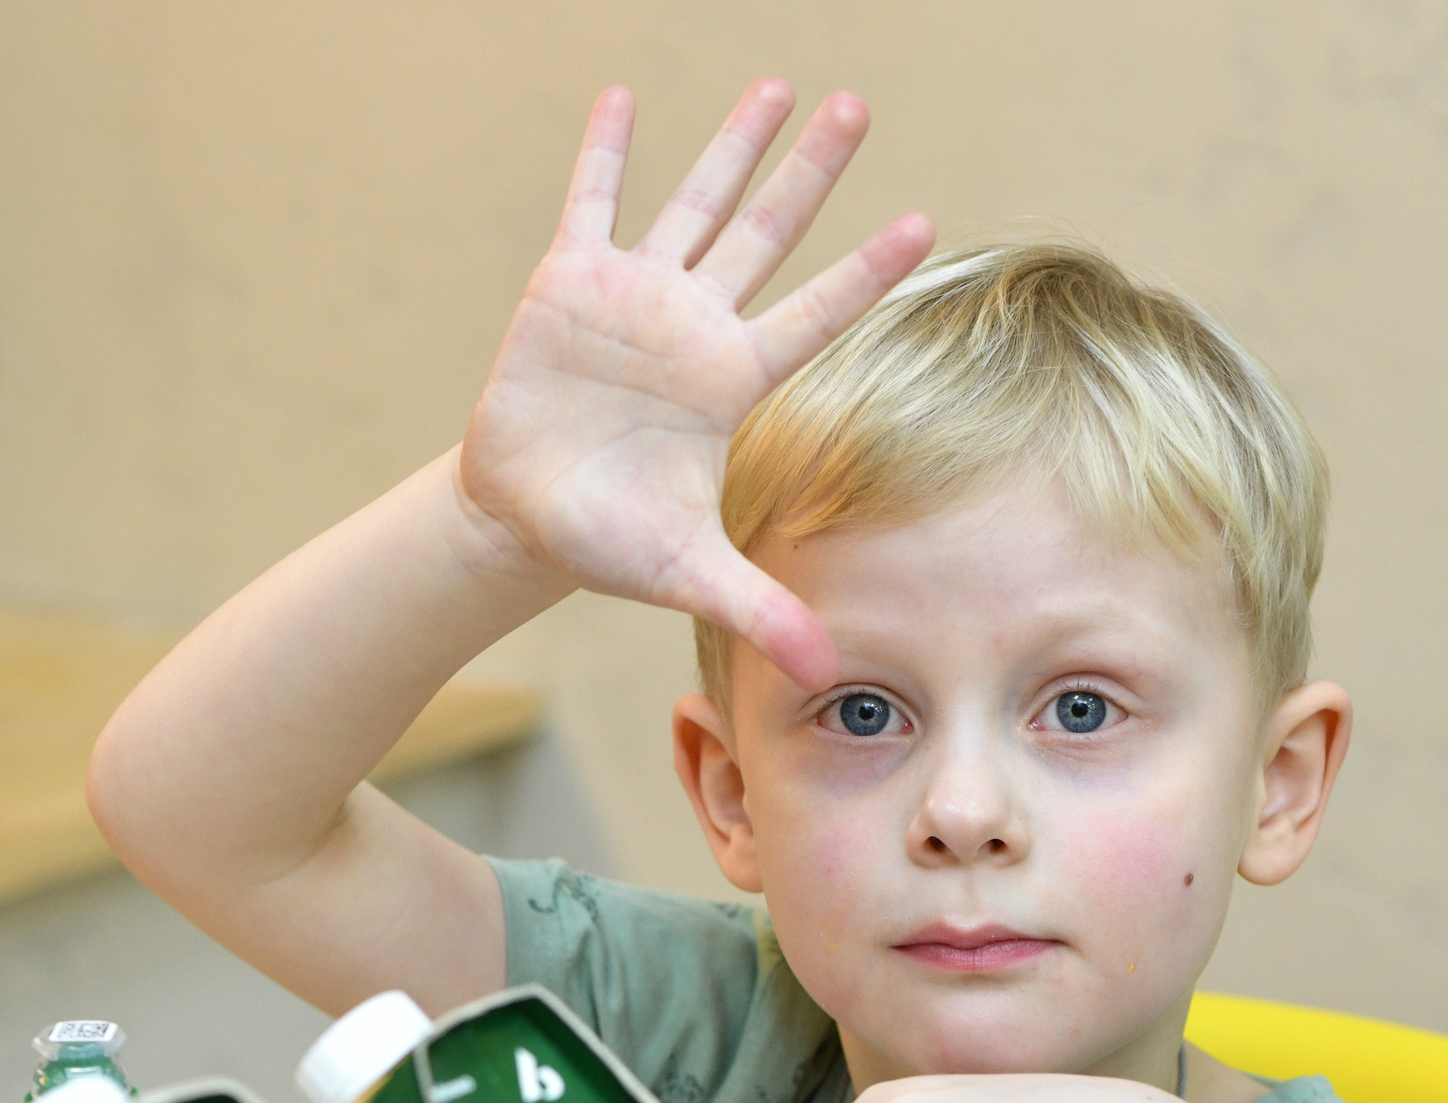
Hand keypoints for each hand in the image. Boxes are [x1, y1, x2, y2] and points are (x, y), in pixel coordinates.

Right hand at [454, 80, 933, 689]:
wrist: (524, 519)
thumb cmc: (611, 542)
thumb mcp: (686, 570)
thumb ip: (757, 607)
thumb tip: (822, 672)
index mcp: (731, 381)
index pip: (815, 315)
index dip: (865, 271)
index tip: (924, 222)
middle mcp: (695, 326)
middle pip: (767, 233)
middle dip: (811, 171)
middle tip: (856, 106)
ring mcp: (635, 299)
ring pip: (696, 205)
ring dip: (733, 145)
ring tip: (778, 84)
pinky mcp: (568, 285)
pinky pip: (590, 203)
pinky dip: (605, 151)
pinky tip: (620, 95)